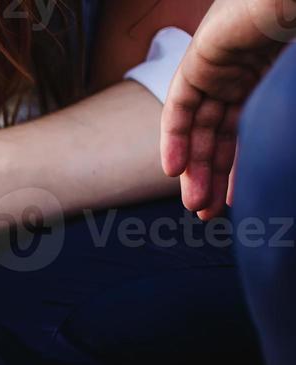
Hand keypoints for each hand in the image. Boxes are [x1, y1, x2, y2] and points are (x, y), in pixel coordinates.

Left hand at [161, 0, 289, 217]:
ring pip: (200, 125)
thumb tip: (286, 161)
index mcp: (269, 73)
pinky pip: (181, 105)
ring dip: (193, 166)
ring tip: (195, 205)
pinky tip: (175, 171)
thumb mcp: (295, 90)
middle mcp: (242, 69)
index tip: (238, 200)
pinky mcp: (201, 57)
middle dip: (213, 173)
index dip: (241, 165)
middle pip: (220, 131)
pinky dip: (176, 137)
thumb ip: (285, 120)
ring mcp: (221, 64)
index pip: (248, 126)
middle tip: (208, 212)